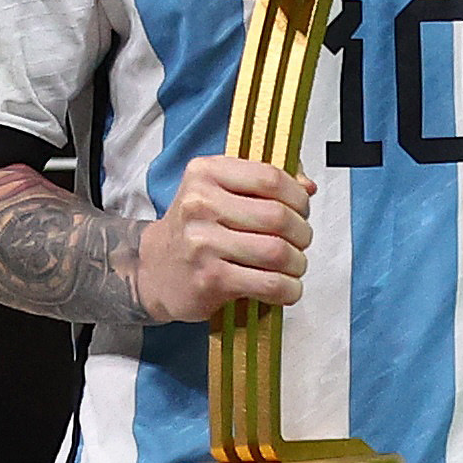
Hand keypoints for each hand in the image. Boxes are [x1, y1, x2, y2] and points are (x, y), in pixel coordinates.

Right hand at [134, 156, 314, 322]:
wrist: (154, 269)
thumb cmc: (198, 227)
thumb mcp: (221, 189)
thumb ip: (266, 182)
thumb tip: (308, 186)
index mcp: (206, 173)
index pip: (270, 177)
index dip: (297, 196)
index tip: (301, 209)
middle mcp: (200, 205)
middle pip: (278, 216)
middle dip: (302, 232)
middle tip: (300, 241)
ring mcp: (202, 244)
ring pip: (277, 251)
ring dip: (298, 263)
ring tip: (294, 265)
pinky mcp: (209, 280)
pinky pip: (268, 283)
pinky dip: (288, 289)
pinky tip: (285, 288)